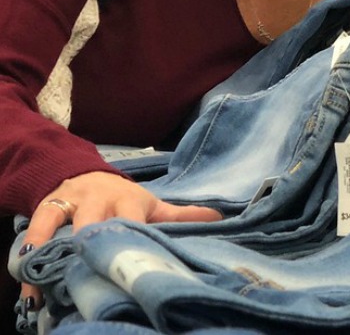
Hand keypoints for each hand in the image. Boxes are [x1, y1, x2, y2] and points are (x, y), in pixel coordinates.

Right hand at [15, 171, 221, 314]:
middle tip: (101, 270)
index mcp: (130, 200)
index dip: (134, 237)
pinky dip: (34, 246)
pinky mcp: (49, 207)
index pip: (135, 220)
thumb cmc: (123, 199)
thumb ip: (180, 216)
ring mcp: (75, 203)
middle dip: (100, 244)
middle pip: (101, 221)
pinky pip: (39, 226)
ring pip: (69, 223)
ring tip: (65, 274)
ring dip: (67, 248)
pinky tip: (30, 267)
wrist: (82, 174)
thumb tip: (220, 219)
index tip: (137, 259)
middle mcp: (102, 200)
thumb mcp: (152, 205)